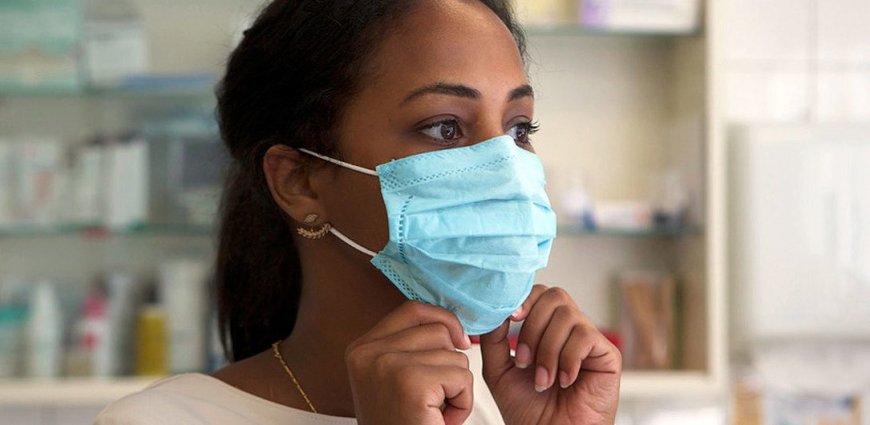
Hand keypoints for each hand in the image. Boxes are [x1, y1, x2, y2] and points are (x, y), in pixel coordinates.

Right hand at [345, 301, 474, 424]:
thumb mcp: (395, 379)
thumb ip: (412, 347)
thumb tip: (456, 325)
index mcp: (361, 348)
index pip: (412, 310)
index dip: (443, 321)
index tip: (459, 342)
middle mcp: (367, 352)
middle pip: (437, 330)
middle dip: (451, 362)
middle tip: (436, 398)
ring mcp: (386, 365)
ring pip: (453, 353)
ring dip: (457, 386)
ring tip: (436, 412)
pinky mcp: (410, 383)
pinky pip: (461, 376)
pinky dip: (463, 402)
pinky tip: (442, 420)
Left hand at [479, 284, 621, 424]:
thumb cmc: (527, 410)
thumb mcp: (499, 370)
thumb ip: (494, 338)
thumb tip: (496, 309)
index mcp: (545, 329)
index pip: (539, 293)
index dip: (525, 299)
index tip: (511, 317)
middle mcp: (568, 330)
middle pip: (554, 296)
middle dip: (532, 327)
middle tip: (524, 361)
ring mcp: (589, 340)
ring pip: (567, 315)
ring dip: (547, 350)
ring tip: (543, 380)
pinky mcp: (608, 355)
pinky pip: (585, 336)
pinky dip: (568, 359)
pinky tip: (565, 380)